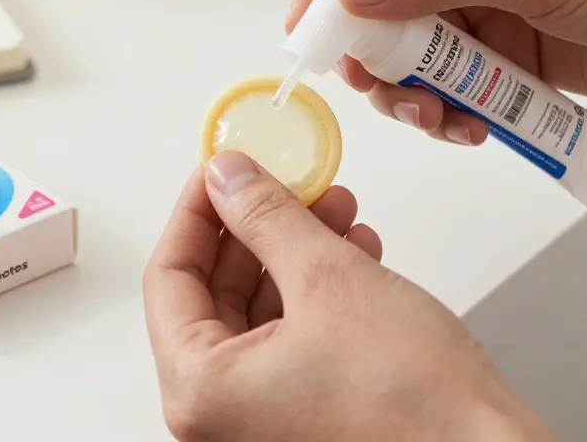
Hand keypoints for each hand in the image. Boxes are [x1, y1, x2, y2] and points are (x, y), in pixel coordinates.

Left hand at [143, 150, 557, 441]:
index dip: (197, 211)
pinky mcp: (304, 418)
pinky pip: (292, 340)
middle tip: (286, 181)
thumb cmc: (418, 405)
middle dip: (259, 228)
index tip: (222, 169)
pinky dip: (317, 292)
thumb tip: (228, 178)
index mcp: (200, 390)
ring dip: (296, 253)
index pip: (169, 277)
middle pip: (214, 294)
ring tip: (335, 208)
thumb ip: (265, 217)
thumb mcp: (328, 278)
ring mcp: (262, 420)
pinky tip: (354, 251)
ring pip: (260, 313)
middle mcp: (220, 416)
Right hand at [288, 0, 586, 145]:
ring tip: (437, 115)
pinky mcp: (503, 56)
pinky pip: (448, 86)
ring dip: (409, 90)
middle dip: (370, 49)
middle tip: (377, 86)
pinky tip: (472, 126)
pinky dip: (446, 111)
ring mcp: (483, 6)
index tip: (309, 31)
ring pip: (408, 52)